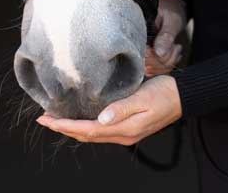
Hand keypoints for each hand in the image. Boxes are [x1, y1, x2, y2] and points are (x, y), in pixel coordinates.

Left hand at [36, 74, 181, 144]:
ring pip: (92, 133)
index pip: (89, 130)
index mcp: (125, 128)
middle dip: (64, 128)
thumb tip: (101, 118)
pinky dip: (86, 125)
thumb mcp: (145, 97)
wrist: (183, 96)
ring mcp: (125, 132)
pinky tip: (81, 117)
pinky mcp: (128, 126)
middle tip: (44, 119)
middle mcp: (122, 134)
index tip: (48, 120)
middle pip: (87, 135)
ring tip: (56, 118)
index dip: (66, 126)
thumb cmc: (165, 93)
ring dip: (73, 127)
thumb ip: (123, 108)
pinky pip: (101, 129)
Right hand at [145, 0, 187, 74]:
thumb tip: (159, 52)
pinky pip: (157, 70)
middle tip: (176, 45)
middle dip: (166, 59)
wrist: (173, 7)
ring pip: (153, 71)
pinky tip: (175, 53)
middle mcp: (138, 45)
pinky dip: (169, 64)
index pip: (143, 58)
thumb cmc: (171, 9)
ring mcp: (143, 52)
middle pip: (148, 67)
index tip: (173, 47)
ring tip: (176, 47)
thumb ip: (166, 35)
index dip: (159, 58)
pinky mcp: (150, 56)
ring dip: (169, 61)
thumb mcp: (171, 18)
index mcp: (139, 34)